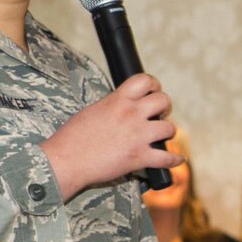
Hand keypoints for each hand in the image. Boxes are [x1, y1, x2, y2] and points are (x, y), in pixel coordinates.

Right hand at [41, 74, 179, 199]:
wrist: (65, 160)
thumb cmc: (71, 138)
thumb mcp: (91, 111)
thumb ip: (111, 105)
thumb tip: (121, 105)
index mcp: (116, 100)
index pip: (144, 80)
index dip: (154, 84)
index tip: (153, 91)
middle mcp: (130, 114)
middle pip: (163, 101)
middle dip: (165, 107)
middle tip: (159, 114)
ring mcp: (137, 136)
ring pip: (169, 128)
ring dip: (168, 132)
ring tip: (162, 136)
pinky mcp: (139, 157)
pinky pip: (167, 158)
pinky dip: (174, 160)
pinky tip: (177, 160)